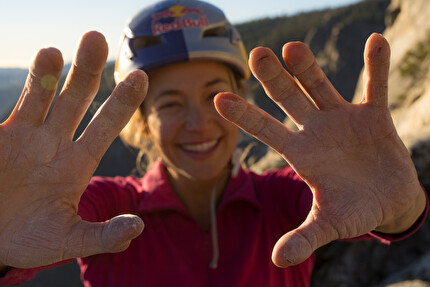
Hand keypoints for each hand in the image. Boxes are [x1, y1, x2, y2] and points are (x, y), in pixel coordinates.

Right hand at [0, 31, 146, 267]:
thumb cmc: (32, 240)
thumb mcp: (68, 240)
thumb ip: (101, 236)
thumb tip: (137, 228)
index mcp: (77, 163)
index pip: (105, 126)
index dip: (123, 102)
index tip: (141, 76)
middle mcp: (54, 142)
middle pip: (75, 99)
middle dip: (86, 71)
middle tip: (97, 39)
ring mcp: (23, 136)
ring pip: (39, 95)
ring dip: (46, 73)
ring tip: (54, 52)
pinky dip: (11, 90)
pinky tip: (16, 71)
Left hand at [215, 33, 425, 266]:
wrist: (388, 201)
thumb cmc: (353, 211)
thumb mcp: (330, 224)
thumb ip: (305, 237)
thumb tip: (277, 260)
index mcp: (300, 153)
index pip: (264, 130)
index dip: (243, 116)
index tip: (218, 98)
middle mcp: (315, 130)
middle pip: (288, 99)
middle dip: (274, 78)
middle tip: (257, 55)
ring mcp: (343, 119)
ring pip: (321, 87)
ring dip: (308, 68)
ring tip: (292, 47)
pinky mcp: (373, 115)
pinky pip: (374, 87)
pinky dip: (376, 66)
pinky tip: (376, 42)